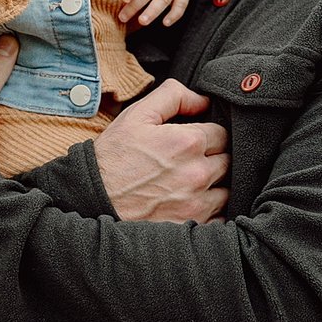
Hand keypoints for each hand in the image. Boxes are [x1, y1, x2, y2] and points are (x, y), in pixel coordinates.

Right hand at [94, 80, 228, 221]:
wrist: (93, 198)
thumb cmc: (114, 156)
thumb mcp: (137, 115)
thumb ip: (173, 96)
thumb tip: (204, 99)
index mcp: (188, 142)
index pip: (221, 133)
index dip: (208, 134)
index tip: (193, 141)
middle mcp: (198, 173)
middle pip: (229, 160)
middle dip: (215, 157)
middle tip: (193, 160)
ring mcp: (197, 203)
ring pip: (228, 189)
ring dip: (216, 184)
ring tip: (193, 182)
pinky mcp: (192, 225)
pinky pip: (220, 217)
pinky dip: (213, 210)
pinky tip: (192, 203)